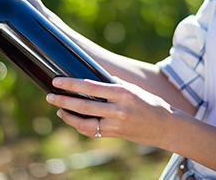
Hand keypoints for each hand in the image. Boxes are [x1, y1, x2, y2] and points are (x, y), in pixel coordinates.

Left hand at [46, 77, 174, 147]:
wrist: (166, 126)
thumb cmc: (149, 103)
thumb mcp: (132, 89)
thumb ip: (112, 86)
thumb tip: (90, 80)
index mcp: (123, 93)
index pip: (90, 87)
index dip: (71, 84)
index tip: (57, 81)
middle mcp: (118, 109)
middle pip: (84, 106)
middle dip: (63, 101)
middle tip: (49, 96)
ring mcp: (116, 124)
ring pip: (85, 122)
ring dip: (68, 115)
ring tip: (58, 109)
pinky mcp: (115, 134)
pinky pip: (92, 131)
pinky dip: (79, 125)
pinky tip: (71, 118)